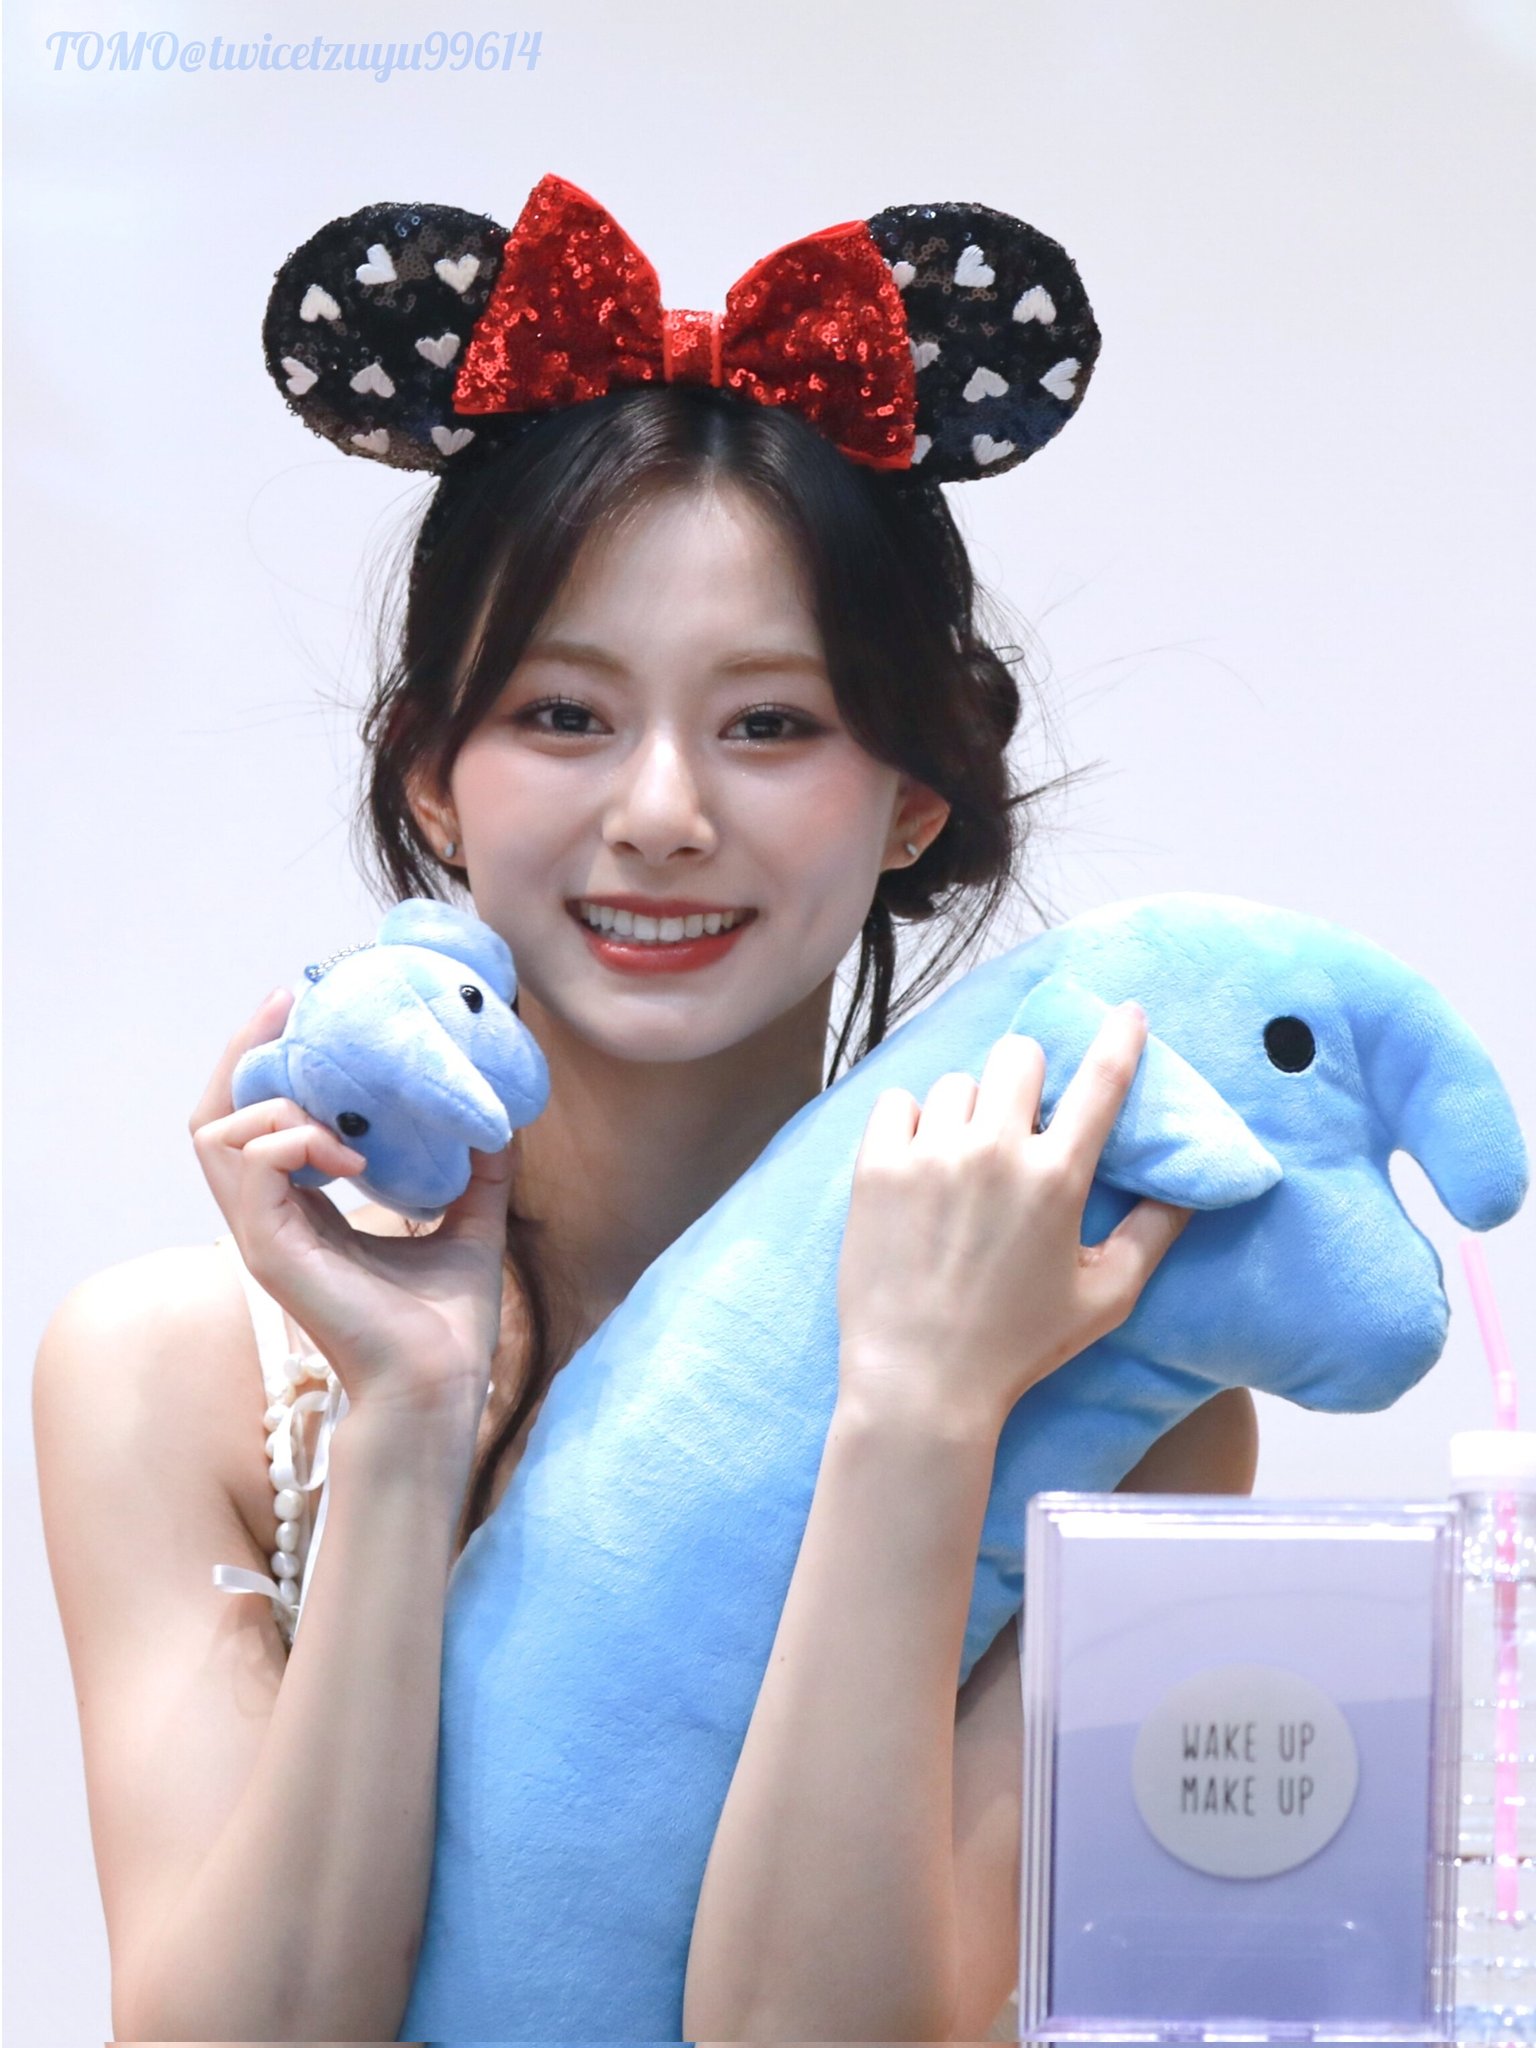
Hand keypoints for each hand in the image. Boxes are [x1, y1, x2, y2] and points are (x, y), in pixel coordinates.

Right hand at [190, 989, 513, 1430]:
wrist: (441, 1389)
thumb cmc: (446, 1327)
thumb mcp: (470, 1226)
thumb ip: (478, 1173)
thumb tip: (501, 1119)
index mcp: (306, 1211)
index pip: (257, 1123)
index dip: (272, 1064)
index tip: (308, 1012)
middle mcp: (273, 1217)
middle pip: (216, 1116)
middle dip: (245, 1052)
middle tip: (288, 1004)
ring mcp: (264, 1234)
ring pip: (215, 1133)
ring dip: (276, 1103)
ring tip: (337, 1115)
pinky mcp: (269, 1252)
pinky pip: (249, 1168)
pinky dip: (292, 1141)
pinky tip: (346, 1153)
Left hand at [835, 1002, 1190, 1436]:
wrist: (921, 1383)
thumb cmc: (1018, 1346)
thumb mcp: (1106, 1298)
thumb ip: (1154, 1234)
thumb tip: (1193, 1188)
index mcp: (1058, 1179)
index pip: (1101, 1082)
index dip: (1121, 1038)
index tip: (1126, 1011)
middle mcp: (996, 1153)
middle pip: (1019, 1057)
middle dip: (1027, 1080)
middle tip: (1020, 1121)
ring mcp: (930, 1155)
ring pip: (957, 1083)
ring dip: (968, 1110)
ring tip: (964, 1162)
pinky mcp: (876, 1168)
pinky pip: (898, 1102)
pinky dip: (911, 1123)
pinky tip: (919, 1164)